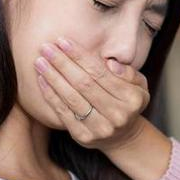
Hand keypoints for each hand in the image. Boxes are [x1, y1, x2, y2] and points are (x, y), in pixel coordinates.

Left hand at [34, 37, 149, 152]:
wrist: (123, 137)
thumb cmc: (127, 103)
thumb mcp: (139, 86)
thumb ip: (128, 72)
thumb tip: (110, 63)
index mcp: (132, 98)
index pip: (100, 72)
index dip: (79, 56)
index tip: (63, 42)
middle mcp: (117, 114)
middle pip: (84, 84)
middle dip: (62, 63)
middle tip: (46, 48)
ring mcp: (100, 128)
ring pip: (72, 98)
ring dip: (53, 78)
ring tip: (40, 62)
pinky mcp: (83, 137)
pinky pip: (64, 113)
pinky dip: (51, 95)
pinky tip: (42, 80)